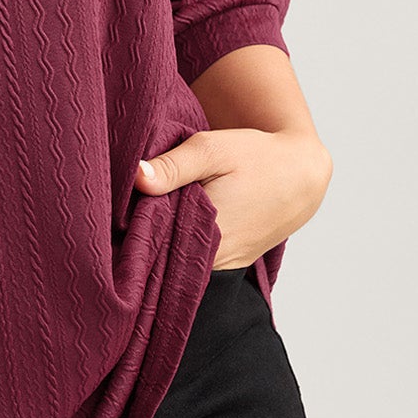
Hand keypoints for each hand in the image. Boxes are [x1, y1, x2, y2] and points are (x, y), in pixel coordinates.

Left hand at [135, 127, 331, 270]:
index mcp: (208, 233)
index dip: (130, 230)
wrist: (302, 174)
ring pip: (177, 263)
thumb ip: (172, 166)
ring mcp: (224, 266)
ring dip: (161, 244)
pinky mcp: (230, 265)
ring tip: (147, 217)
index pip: (151, 244)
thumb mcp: (212, 150)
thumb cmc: (257, 157)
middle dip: (142, 238)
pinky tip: (170, 226)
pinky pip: (195, 263)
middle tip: (125, 213)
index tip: (115, 213)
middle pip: (162, 258)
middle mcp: (216, 260)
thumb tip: (135, 178)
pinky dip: (180, 247)